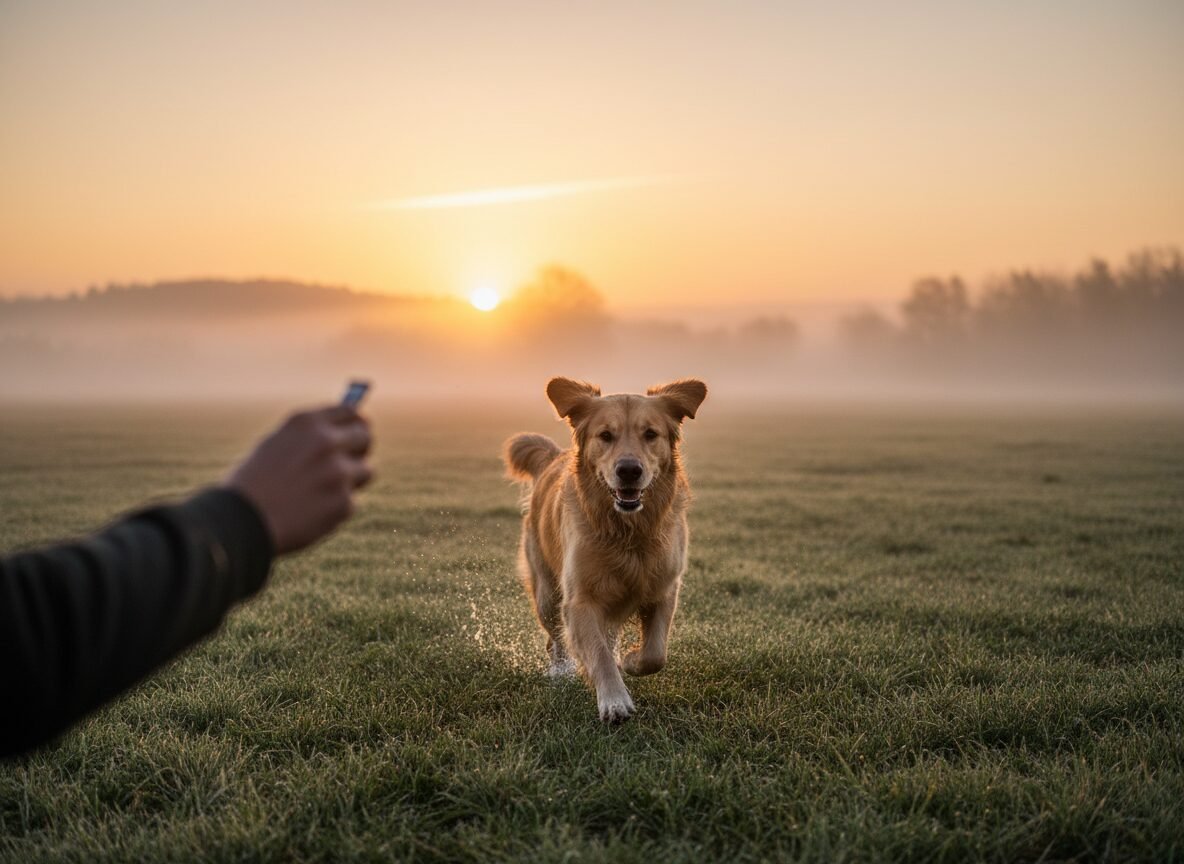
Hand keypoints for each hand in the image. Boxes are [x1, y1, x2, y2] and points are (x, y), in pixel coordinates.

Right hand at [223, 405, 372, 554]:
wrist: (239, 522)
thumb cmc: (252, 485)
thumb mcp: (275, 446)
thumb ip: (308, 439)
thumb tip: (340, 436)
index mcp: (306, 423)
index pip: (349, 411)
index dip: (356, 422)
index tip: (359, 428)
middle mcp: (326, 442)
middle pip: (365, 437)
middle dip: (361, 448)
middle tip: (355, 458)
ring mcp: (338, 472)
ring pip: (365, 471)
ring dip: (351, 481)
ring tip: (322, 492)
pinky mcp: (343, 502)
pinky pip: (350, 501)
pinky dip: (335, 508)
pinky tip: (311, 513)